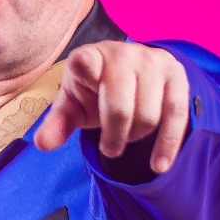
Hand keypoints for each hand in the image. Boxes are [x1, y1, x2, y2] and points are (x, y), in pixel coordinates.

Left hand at [34, 42, 189, 173]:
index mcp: (90, 56)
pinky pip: (177, 114)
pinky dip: (168, 144)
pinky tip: (159, 165)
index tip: (87, 71)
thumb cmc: (94, 91)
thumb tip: (42, 145)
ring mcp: (153, 62)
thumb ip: (57, 124)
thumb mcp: (73, 105)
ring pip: (148, 115)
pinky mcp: (176, 76)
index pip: (86, 61)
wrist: (130, 74)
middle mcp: (123, 54)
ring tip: (127, 137)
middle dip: (113, 136)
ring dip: (136, 137)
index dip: (87, 67)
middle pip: (120, 106)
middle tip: (109, 148)